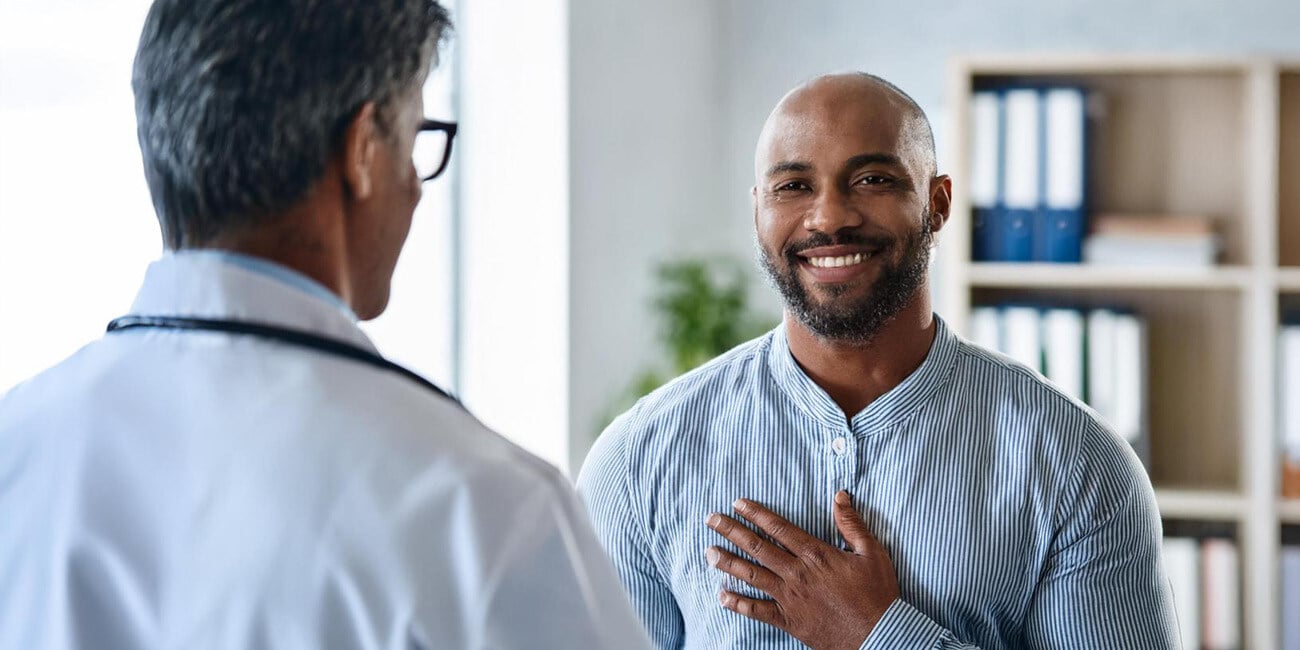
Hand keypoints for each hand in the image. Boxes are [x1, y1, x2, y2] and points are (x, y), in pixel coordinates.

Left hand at [705, 490, 899, 649]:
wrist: (879, 634)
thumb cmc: (877, 593)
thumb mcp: (872, 552)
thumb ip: (852, 523)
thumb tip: (840, 495)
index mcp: (816, 554)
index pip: (779, 528)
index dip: (756, 513)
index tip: (737, 503)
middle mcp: (797, 573)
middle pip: (757, 547)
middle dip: (731, 531)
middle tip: (710, 520)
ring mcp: (790, 598)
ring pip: (752, 576)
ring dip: (728, 563)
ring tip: (709, 552)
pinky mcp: (789, 620)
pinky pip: (758, 610)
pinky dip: (738, 603)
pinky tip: (722, 596)